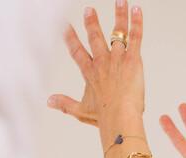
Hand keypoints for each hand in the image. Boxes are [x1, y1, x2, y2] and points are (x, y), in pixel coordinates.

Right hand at [47, 4, 145, 134]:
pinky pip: (135, 37)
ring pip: (117, 32)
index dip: (70, 38)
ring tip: (120, 1)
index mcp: (90, 73)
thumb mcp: (81, 111)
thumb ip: (65, 104)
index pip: (77, 52)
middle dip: (92, 22)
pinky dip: (136, 23)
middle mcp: (102, 62)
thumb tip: (48, 101)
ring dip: (119, 15)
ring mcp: (117, 59)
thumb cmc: (104, 118)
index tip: (65, 27)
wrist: (119, 117)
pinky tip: (136, 9)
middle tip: (89, 10)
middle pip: (95, 37)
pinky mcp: (132, 60)